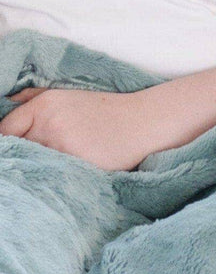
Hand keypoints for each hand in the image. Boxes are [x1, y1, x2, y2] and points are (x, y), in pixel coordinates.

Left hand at [0, 87, 160, 170]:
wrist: (143, 122)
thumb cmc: (107, 110)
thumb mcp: (66, 95)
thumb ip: (34, 99)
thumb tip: (8, 104)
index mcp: (43, 107)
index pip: (6, 131)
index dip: (6, 144)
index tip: (12, 153)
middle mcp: (50, 126)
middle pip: (21, 151)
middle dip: (26, 157)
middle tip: (33, 164)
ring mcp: (66, 148)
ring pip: (41, 166)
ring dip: (44, 171)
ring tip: (54, 172)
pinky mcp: (82, 166)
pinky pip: (62, 177)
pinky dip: (63, 178)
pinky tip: (70, 177)